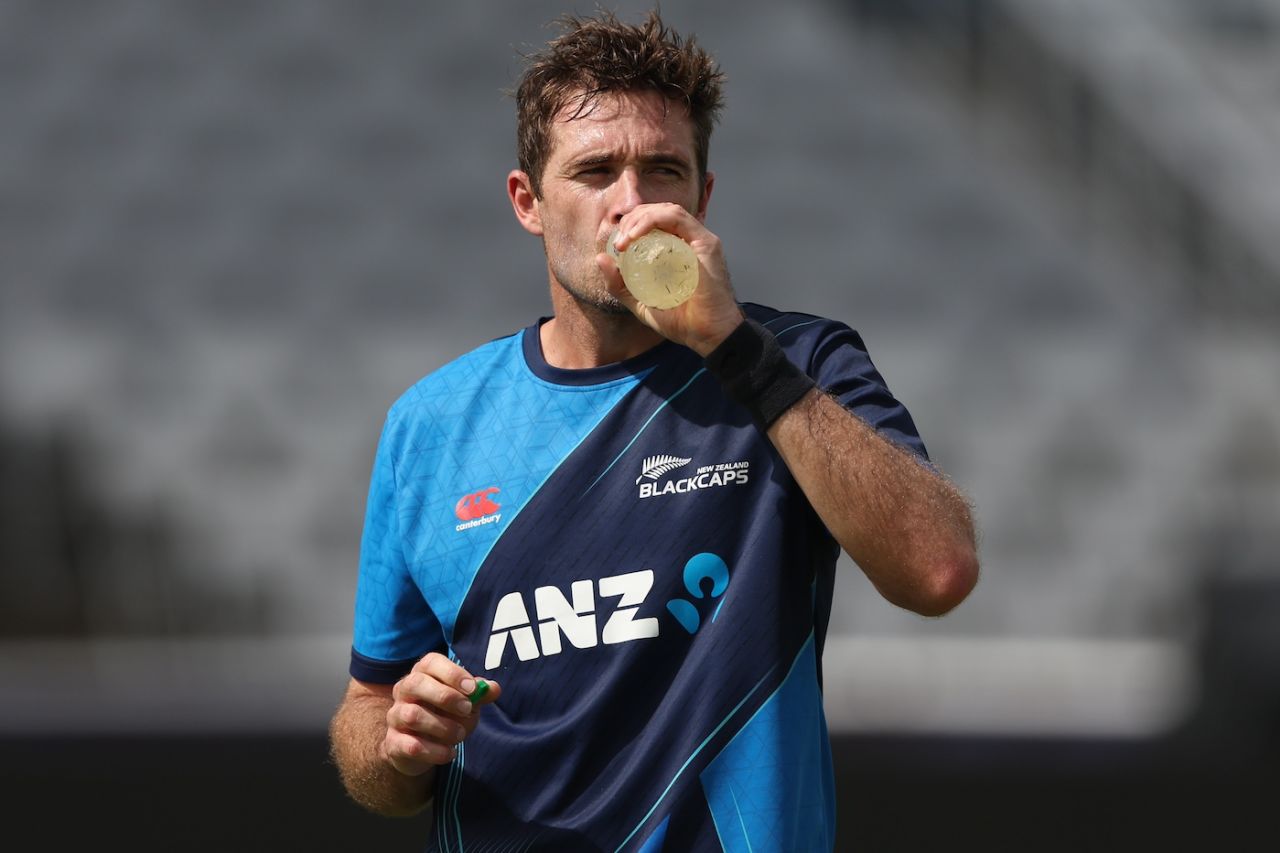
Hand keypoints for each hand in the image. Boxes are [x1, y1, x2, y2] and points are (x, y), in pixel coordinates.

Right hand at [381, 652, 500, 775]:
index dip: (452, 673)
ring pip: (412, 715)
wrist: (419, 749)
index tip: (472, 688)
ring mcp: (395, 716)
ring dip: (442, 726)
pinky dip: (434, 751)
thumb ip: (479, 695)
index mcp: (422, 674)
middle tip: (467, 709)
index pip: (430, 662)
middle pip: (416, 683)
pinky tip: (450, 753)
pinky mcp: (393, 742)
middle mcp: (403, 691)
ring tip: (460, 734)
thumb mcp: (465, 703)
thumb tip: (493, 688)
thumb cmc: (445, 716)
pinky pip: (411, 745)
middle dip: (445, 696)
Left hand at [597, 202, 744, 355]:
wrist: (706, 335)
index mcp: (675, 250)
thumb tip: (600, 258)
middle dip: (632, 220)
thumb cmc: (680, 321)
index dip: (630, 226)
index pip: (651, 223)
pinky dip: (653, 220)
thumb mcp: (640, 302)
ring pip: (666, 210)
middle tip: (618, 242)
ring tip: (625, 238)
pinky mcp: (706, 242)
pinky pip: (677, 217)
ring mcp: (699, 240)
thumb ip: (619, 284)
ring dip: (640, 219)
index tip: (616, 246)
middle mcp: (689, 241)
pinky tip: (637, 235)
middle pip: (657, 212)